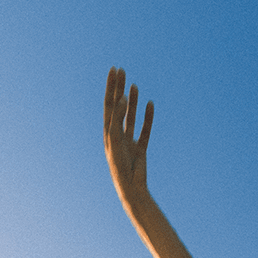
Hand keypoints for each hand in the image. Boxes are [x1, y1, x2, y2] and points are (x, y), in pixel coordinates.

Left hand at [104, 67, 153, 203]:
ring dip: (132, 101)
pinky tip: (149, 105)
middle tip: (122, 71)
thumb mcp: (115, 139)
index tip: (114, 71)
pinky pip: (145, 130)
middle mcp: (117, 134)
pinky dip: (147, 117)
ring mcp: (129, 141)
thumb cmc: (119, 165)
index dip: (111, 87)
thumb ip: (117, 118)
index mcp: (108, 132)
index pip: (109, 104)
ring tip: (134, 86)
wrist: (131, 187)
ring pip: (130, 117)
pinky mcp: (140, 148)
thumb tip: (122, 98)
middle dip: (119, 89)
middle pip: (118, 107)